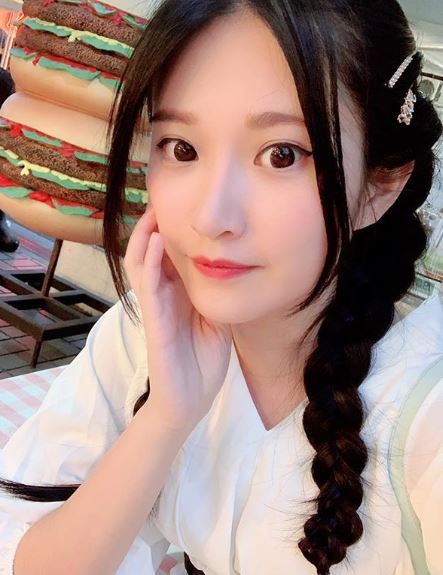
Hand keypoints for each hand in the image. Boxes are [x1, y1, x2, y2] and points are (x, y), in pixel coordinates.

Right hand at [123, 207, 232, 432]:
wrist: (190, 401)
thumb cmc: (203, 362)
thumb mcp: (216, 320)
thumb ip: (216, 295)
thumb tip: (231, 267)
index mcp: (179, 296)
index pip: (172, 256)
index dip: (175, 231)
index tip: (185, 205)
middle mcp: (164, 296)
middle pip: (152, 252)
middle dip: (155, 225)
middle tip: (165, 197)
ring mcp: (156, 307)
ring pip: (141, 262)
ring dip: (145, 235)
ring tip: (155, 210)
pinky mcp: (154, 321)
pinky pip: (148, 286)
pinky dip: (151, 261)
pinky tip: (157, 240)